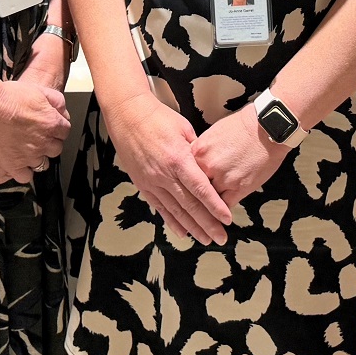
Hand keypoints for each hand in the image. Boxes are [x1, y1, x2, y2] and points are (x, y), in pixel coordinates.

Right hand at [0, 40, 72, 185]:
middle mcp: (43, 142)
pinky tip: (20, 164)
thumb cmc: (8, 96)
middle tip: (38, 137)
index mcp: (51, 123)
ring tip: (28, 149)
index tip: (50, 128)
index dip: (57, 129)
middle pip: (56, 149)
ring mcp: (29, 155)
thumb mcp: (38, 90)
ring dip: (37, 157)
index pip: (64, 132)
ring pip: (42, 164)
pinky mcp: (13, 165)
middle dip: (49, 143)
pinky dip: (24, 172)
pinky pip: (26, 176)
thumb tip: (62, 111)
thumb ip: (56, 100)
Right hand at [107, 91, 231, 244]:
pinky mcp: (142, 184)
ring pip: (175, 210)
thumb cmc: (158, 117)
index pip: (201, 189)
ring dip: (191, 227)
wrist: (128, 114)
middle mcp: (165, 174)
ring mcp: (152, 181)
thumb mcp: (185, 129)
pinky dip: (171, 221)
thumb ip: (197, 151)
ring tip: (205, 239)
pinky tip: (182, 232)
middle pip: (190, 205)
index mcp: (178, 159)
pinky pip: (159, 207)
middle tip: (220, 238)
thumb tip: (209, 167)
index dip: (215, 207)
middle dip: (207, 224)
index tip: (227, 219)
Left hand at [192, 107, 291, 208]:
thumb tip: (196, 162)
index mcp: (198, 151)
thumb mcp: (214, 132)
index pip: (185, 172)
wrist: (266, 127)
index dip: (187, 180)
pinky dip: (222, 211)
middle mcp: (208, 166)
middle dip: (195, 195)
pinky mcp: (239, 188)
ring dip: (208, 205)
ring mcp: (223, 179)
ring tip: (207, 212)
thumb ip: (202, 150)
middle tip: (195, 202)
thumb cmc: (243, 126)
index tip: (186, 186)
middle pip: (194, 188)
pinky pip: (224, 206)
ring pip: (209, 200)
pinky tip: (221, 214)